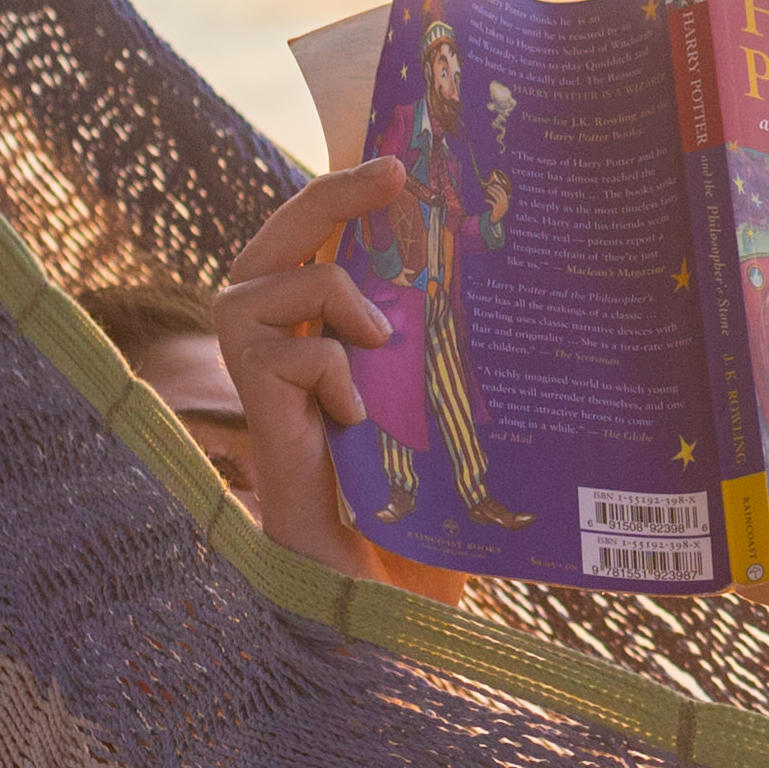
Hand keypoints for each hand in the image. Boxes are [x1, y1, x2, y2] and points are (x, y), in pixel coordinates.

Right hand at [211, 159, 471, 607]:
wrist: (392, 604)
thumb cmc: (426, 518)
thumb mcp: (444, 414)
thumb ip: (445, 356)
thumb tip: (509, 278)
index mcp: (321, 341)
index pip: (312, 246)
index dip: (339, 198)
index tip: (399, 164)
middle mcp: (279, 355)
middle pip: (273, 240)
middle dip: (326, 193)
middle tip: (393, 170)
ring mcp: (261, 385)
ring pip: (261, 281)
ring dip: (330, 290)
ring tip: (381, 340)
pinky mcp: (259, 418)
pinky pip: (285, 351)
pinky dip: (332, 370)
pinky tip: (356, 421)